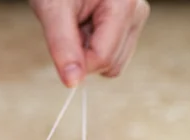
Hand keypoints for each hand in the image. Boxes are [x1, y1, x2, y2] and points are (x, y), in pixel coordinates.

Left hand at [30, 0, 149, 85]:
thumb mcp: (52, 10)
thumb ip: (63, 46)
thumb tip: (72, 83)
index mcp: (124, 5)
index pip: (103, 58)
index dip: (77, 61)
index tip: (60, 42)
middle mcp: (137, 12)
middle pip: (111, 64)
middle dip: (84, 54)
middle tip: (70, 25)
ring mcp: (135, 19)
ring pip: (113, 63)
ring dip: (88, 51)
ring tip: (77, 22)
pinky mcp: (129, 25)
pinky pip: (112, 54)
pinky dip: (93, 46)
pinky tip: (85, 24)